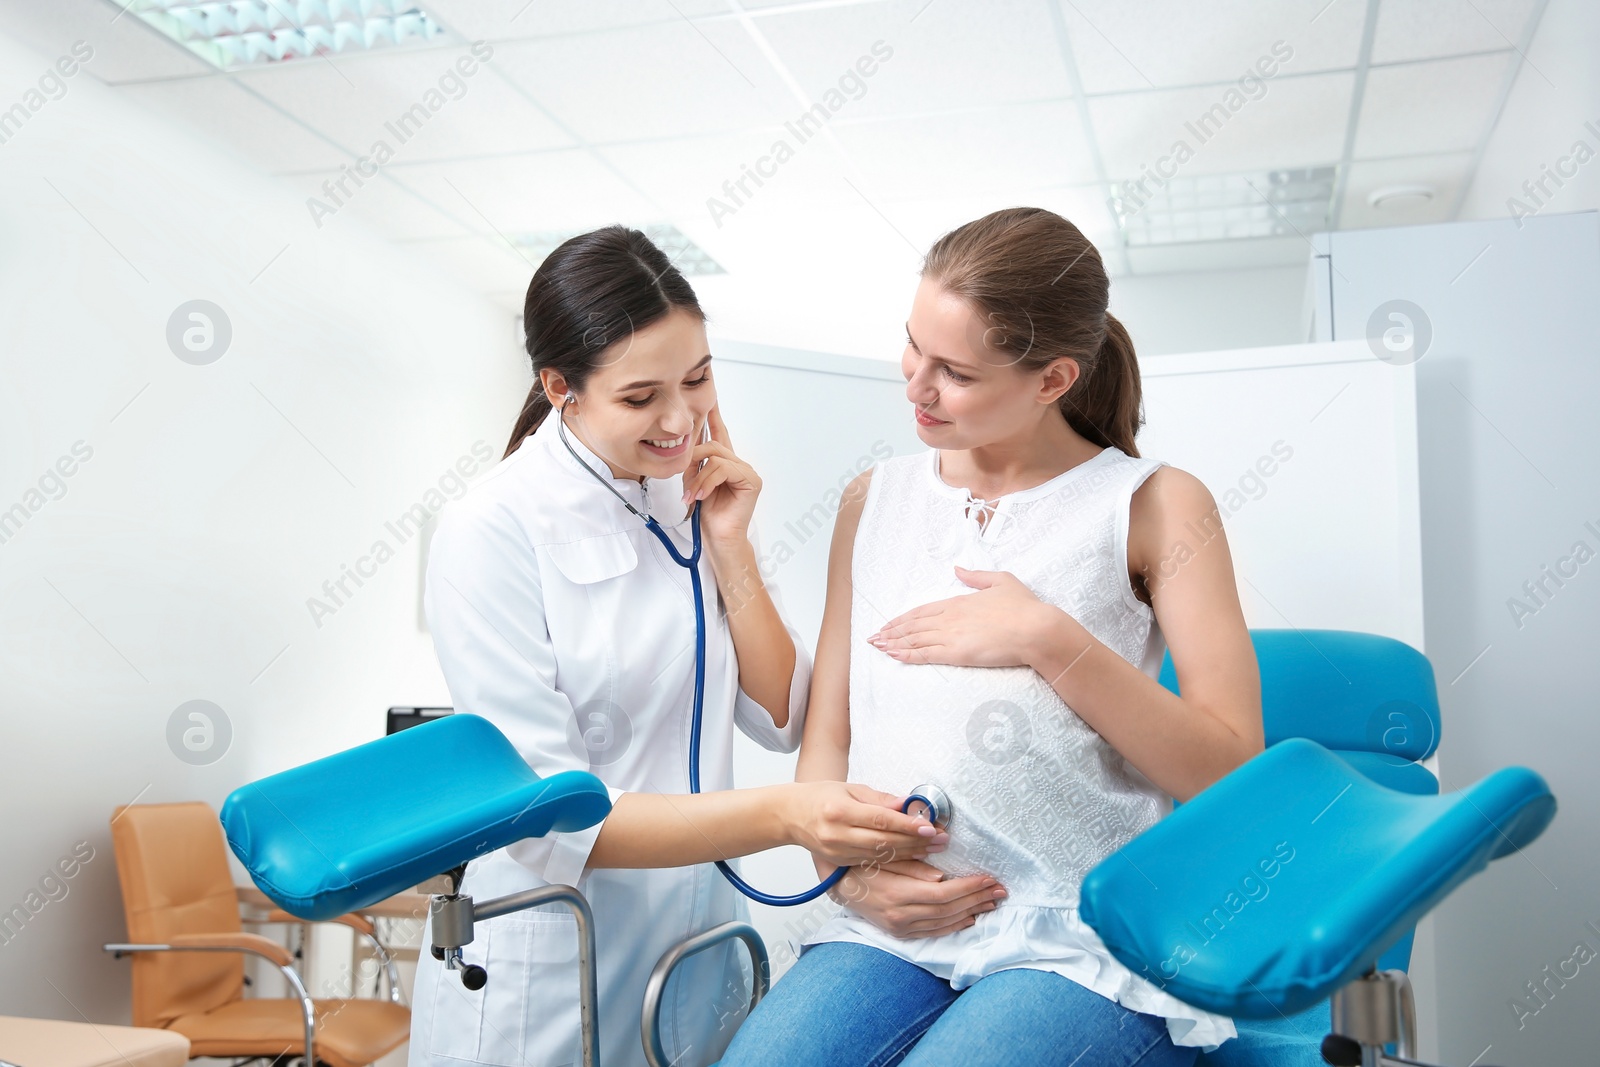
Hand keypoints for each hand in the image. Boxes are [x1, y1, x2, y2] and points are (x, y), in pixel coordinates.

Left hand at [681, 403, 758, 548]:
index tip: (710, 400)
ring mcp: (746, 471)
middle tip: (685, 478)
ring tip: (693, 495)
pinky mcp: (751, 480)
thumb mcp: (693, 482)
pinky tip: (703, 495)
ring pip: (716, 458)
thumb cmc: (708, 514)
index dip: (714, 417)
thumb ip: (692, 463)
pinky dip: (708, 482)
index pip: (719, 434)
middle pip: (713, 445)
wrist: (718, 537)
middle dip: (694, 458)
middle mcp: (737, 464)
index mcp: (725, 464)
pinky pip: (724, 470)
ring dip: (699, 478)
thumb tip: (687, 447)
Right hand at [782, 782, 948, 867]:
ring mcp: (837, 852)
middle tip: (941, 840)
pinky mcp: (839, 863)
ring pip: (881, 856)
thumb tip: (909, 804)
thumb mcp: (850, 789)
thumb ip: (880, 799)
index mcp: (839, 811)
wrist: (791, 815)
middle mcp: (837, 834)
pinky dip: (895, 862)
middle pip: (883, 841)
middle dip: (915, 842)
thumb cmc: (821, 796)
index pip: (880, 820)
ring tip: (933, 850)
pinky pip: (873, 864)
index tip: (930, 827)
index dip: (907, 825)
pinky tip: (913, 859)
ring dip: (910, 854)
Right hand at [828, 858, 1005, 938]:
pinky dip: (954, 925)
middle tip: (1000, 890)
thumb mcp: (883, 856)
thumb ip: (911, 864)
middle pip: (948, 910)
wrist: (837, 883)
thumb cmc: (861, 862)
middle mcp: (900, 916)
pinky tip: (969, 917)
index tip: (989, 878)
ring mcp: (900, 927)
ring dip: (971, 912)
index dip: (969, 887)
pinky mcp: (900, 932)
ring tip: (991, 902)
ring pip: (944, 923)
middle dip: (977, 899)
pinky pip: (933, 932)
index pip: (942, 894)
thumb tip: (941, 873)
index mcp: (896, 894)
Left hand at [866, 567, 1065, 667]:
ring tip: (876, 646)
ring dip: (893, 643)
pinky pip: (925, 654)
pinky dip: (906, 654)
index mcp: (959, 601)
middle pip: (913, 625)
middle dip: (891, 631)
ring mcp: (952, 635)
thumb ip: (976, 576)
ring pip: (914, 639)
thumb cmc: (1024, 607)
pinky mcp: (956, 653)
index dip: (903, 618)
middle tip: (872, 637)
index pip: (923, 610)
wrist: (1035, 628)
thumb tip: (958, 569)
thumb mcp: (1001, 581)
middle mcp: (950, 617)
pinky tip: (892, 655)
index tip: (889, 623)